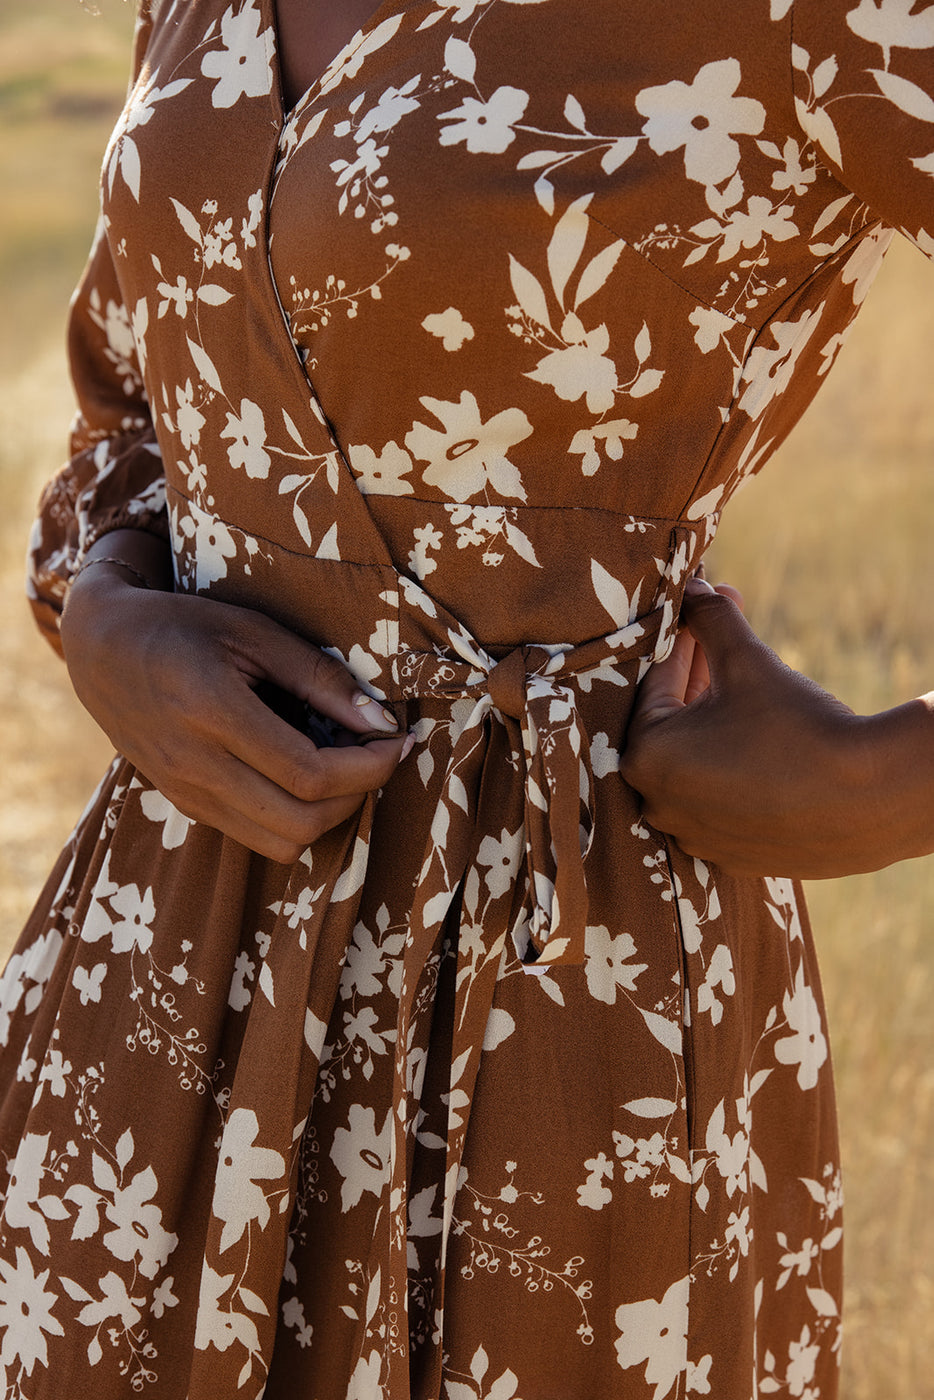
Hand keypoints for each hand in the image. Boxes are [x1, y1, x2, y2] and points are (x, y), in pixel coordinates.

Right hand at [61, 550, 409, 862]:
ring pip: (280, 844)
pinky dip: (294, 818)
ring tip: (345, 769)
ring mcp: (185, 793)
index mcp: (212, 710)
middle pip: (301, 821)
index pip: (311, 773)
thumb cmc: (183, 626)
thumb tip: (381, 721)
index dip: (370, 767)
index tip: (399, 740)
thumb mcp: (254, 631)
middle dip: (358, 794)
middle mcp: (195, 763)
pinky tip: (305, 777)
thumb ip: (319, 677)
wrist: (100, 650)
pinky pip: (255, 837)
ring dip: (328, 816)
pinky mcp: (184, 806)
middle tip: (378, 755)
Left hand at [620, 577, 891, 878]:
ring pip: (697, 764)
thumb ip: (712, 621)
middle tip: (728, 637)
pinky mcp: (731, 856)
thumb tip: (694, 589)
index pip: (656, 685)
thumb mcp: (748, 662)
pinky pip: (721, 801)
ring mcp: (695, 836)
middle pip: (673, 725)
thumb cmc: (798, 728)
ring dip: (716, 724)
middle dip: (701, 676)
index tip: (705, 615)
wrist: (868, 802)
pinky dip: (734, 769)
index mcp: (646, 757)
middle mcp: (659, 804)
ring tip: (749, 685)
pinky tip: (762, 741)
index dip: (687, 643)